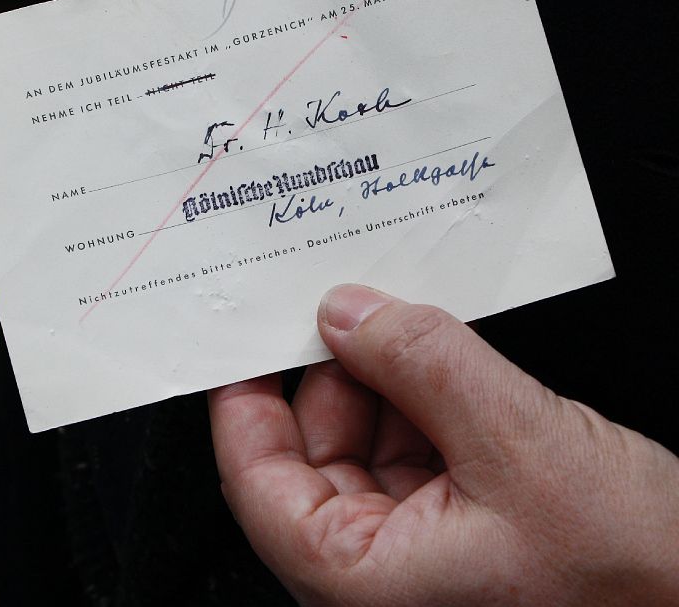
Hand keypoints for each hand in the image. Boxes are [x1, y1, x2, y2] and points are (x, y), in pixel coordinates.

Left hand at [208, 284, 678, 605]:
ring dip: (385, 378)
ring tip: (417, 327)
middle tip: (353, 302)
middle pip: (311, 449)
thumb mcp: (521, 444)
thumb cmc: (642, 577)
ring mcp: (418, 548)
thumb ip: (424, 365)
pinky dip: (422, 397)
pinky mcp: (457, 523)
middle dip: (336, 371)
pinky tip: (446, 362)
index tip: (242, 337)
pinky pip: (412, 444)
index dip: (242, 402)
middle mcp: (380, 573)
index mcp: (365, 581)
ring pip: (364, 439)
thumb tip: (348, 314)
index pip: (257, 482)